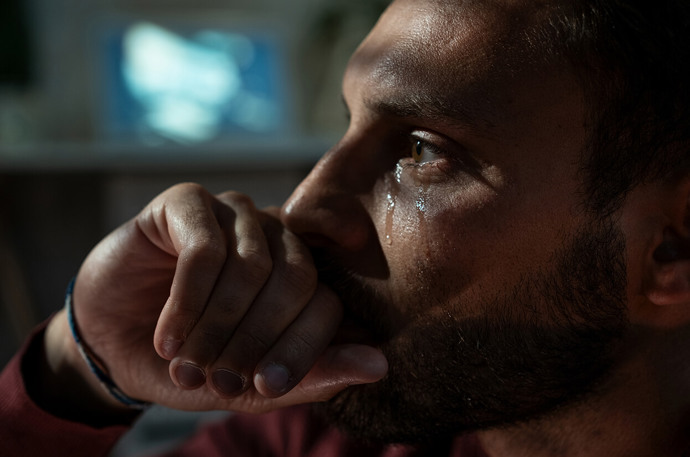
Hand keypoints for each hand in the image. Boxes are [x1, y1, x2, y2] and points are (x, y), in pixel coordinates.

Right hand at [47, 183, 386, 414]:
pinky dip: (187, 301)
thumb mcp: (248, 384)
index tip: (262, 387)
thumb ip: (310, 376)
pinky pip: (205, 247)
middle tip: (218, 379)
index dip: (300, 350)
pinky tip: (168, 335)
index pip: (327, 306)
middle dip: (255, 340)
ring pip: (252, 265)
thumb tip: (379, 366)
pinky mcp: (188, 201)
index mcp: (299, 278)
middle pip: (297, 280)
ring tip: (186, 363)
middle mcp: (276, 237)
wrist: (112, 341)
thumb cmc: (191, 361)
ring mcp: (234, 213)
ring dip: (216, 327)